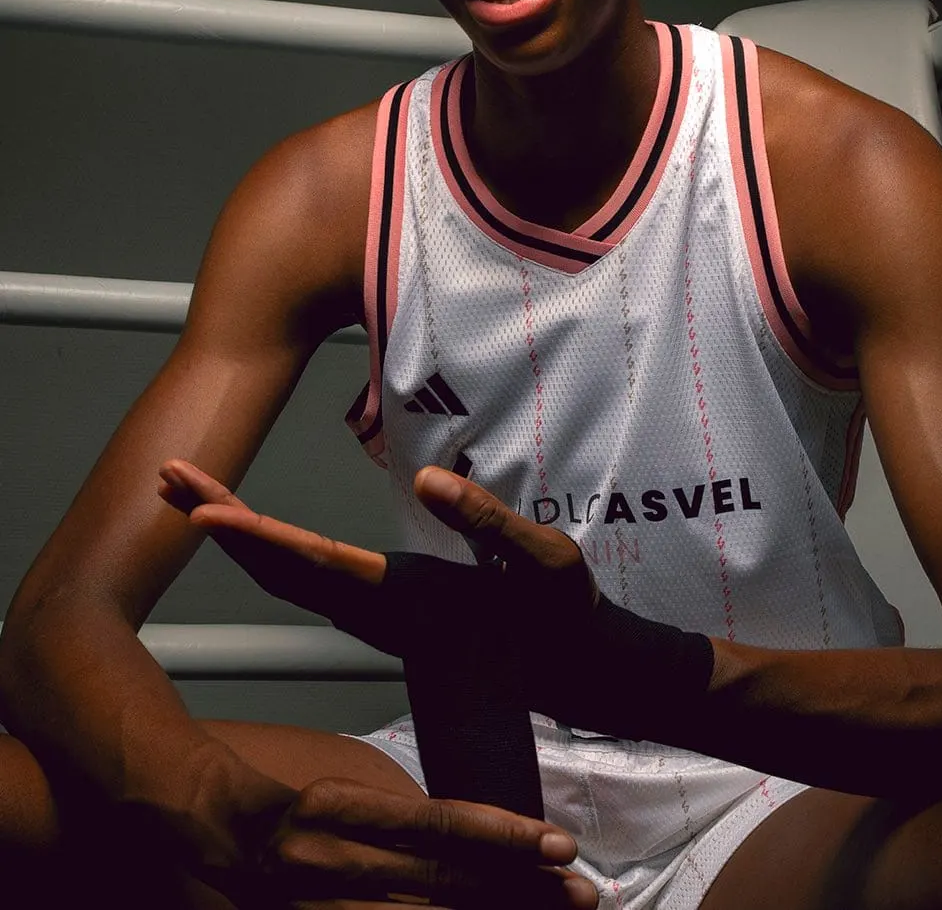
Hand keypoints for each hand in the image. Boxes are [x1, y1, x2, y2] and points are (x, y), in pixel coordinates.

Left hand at [158, 461, 598, 654]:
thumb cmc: (562, 618)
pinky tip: (249, 534)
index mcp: (407, 596)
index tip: (200, 511)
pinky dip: (267, 552)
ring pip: (287, 576)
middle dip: (218, 520)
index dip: (255, 535)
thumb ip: (489, 522)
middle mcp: (378, 608)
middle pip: (278, 566)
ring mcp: (377, 613)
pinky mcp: (385, 611)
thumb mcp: (543, 563)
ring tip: (189, 492)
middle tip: (165, 476)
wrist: (572, 670)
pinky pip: (309, 582)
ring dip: (234, 534)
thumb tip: (428, 480)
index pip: (315, 562)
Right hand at [193, 767, 595, 908]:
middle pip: (442, 885)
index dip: (503, 837)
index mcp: (345, 808)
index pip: (439, 826)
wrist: (204, 823)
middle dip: (517, 894)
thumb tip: (482, 844)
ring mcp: (322, 904)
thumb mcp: (350, 791)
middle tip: (582, 895)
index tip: (560, 845)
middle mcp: (335, 859)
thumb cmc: (290, 802)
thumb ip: (407, 823)